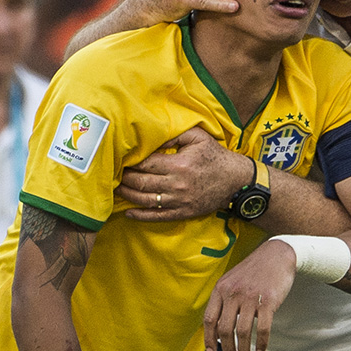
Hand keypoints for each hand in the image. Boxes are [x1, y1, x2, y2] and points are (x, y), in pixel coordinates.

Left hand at [120, 127, 251, 220]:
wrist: (236, 181)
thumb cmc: (215, 156)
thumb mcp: (198, 137)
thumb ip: (175, 134)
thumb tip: (153, 136)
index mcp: (178, 164)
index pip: (146, 164)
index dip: (131, 162)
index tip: (121, 158)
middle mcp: (176, 185)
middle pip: (142, 183)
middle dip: (125, 178)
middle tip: (115, 173)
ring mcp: (178, 201)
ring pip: (145, 200)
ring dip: (128, 195)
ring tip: (117, 189)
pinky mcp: (182, 212)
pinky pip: (157, 217)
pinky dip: (140, 216)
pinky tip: (128, 213)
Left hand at [202, 239, 295, 350]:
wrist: (277, 254)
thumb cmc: (253, 271)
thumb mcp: (232, 280)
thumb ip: (223, 300)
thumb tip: (216, 329)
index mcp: (221, 288)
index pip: (209, 320)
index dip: (208, 340)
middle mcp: (233, 293)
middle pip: (224, 330)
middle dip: (227, 350)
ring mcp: (250, 297)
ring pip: (242, 332)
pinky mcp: (268, 300)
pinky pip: (262, 328)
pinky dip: (261, 343)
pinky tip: (261, 350)